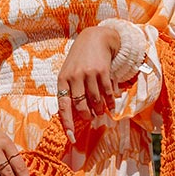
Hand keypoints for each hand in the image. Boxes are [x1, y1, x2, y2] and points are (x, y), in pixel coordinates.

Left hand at [57, 26, 120, 142]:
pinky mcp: (102, 71)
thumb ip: (70, 92)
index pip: (63, 107)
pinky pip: (107, 94)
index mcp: (62, 80)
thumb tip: (75, 116)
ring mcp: (88, 74)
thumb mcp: (69, 72)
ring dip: (100, 110)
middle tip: (92, 118)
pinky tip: (112, 106)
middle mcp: (74, 77)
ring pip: (95, 102)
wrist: (95, 37)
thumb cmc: (80, 59)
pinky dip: (110, 103)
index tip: (72, 138)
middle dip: (87, 116)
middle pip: (81, 107)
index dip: (68, 124)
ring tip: (101, 111)